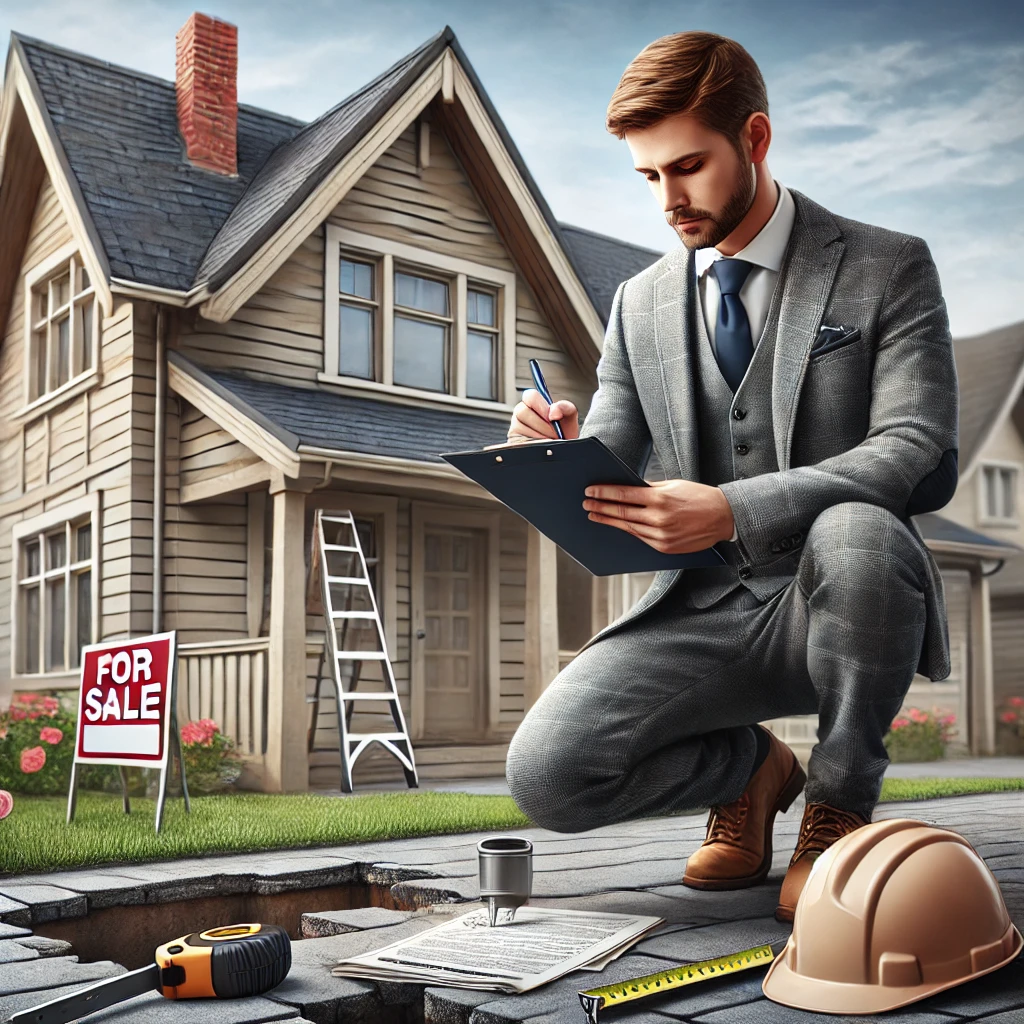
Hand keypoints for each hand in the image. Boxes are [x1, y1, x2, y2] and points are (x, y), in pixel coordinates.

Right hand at [508, 389, 578, 441]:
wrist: (562, 450)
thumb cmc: (563, 431)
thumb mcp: (569, 417)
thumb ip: (564, 407)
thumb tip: (553, 412)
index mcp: (533, 403)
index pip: (529, 396)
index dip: (541, 406)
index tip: (552, 418)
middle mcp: (521, 413)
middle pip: (523, 412)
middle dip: (542, 425)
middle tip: (555, 433)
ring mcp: (515, 428)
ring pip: (521, 427)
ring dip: (539, 436)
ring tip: (550, 441)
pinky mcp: (513, 442)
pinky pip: (519, 441)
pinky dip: (534, 444)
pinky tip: (543, 447)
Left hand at [582, 479, 734, 552]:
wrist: (724, 517)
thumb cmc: (699, 497)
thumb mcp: (673, 486)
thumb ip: (649, 489)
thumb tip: (626, 488)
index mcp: (660, 498)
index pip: (624, 495)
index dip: (604, 493)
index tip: (590, 491)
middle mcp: (659, 518)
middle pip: (622, 513)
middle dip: (601, 508)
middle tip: (586, 504)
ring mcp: (661, 535)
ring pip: (628, 527)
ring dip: (609, 521)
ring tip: (595, 515)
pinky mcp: (664, 547)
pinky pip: (640, 538)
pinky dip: (627, 530)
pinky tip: (617, 525)